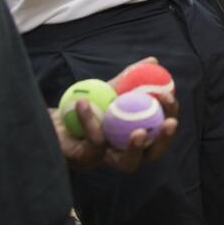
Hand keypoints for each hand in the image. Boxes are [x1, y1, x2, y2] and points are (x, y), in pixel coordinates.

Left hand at [55, 58, 178, 172]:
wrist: (54, 116)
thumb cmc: (87, 103)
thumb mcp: (110, 88)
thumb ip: (131, 78)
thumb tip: (154, 61)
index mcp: (135, 135)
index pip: (160, 132)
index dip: (169, 118)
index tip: (169, 97)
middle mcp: (124, 152)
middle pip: (152, 154)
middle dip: (164, 141)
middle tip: (168, 123)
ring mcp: (107, 160)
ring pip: (128, 163)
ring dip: (136, 146)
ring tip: (139, 131)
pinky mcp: (84, 160)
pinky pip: (94, 142)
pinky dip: (90, 121)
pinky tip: (83, 103)